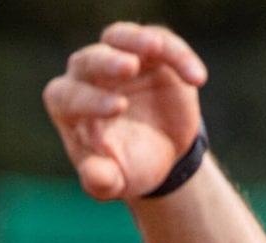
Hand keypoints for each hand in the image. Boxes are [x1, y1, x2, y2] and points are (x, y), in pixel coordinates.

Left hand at [44, 23, 207, 200]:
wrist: (162, 156)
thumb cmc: (129, 166)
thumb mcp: (116, 181)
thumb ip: (101, 180)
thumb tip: (95, 176)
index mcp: (69, 106)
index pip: (69, 96)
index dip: (89, 100)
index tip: (117, 110)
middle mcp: (87, 76)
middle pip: (88, 60)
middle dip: (106, 63)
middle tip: (128, 68)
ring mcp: (118, 57)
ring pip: (118, 37)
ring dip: (136, 40)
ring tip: (155, 47)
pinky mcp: (150, 52)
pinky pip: (161, 42)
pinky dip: (179, 56)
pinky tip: (196, 79)